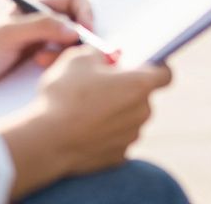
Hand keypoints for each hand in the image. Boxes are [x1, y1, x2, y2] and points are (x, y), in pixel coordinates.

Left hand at [0, 0, 91, 110]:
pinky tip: (43, 70)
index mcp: (36, 7)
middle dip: (80, 37)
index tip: (85, 32)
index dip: (86, 14)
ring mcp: (44, 44)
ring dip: (67, 53)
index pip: (76, 1)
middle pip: (80, 23)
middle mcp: (43, 22)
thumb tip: (75, 30)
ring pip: (75, 44)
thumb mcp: (8, 35)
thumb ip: (41, 26)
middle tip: (72, 52)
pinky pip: (65, 61)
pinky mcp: (42, 64)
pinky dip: (62, 65)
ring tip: (43, 63)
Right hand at [0, 48, 172, 198]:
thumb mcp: (78, 58)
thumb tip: (103, 56)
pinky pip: (117, 139)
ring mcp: (132, 137)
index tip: (139, 67)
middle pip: (143, 96)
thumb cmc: (64, 96)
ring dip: (115, 113)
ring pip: (129, 118)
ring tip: (85, 111)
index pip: (166, 74)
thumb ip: (98, 53)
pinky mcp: (118, 157)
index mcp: (140, 84)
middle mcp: (143, 112)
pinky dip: (105, 135)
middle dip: (126, 90)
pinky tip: (83, 131)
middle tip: (99, 87)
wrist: (44, 141)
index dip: (155, 68)